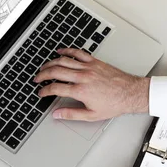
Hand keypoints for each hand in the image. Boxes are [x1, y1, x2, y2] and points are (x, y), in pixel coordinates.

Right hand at [33, 48, 149, 120]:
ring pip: (64, 60)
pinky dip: (67, 51)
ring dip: (51, 63)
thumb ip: (72, 114)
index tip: (41, 93)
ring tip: (44, 67)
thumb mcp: (92, 115)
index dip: (45, 91)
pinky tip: (60, 51)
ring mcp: (89, 67)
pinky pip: (78, 53)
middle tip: (37, 79)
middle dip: (43, 75)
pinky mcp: (95, 62)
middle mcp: (83, 77)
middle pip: (56, 71)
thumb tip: (57, 114)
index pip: (56, 88)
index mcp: (81, 91)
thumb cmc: (114, 104)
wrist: (130, 93)